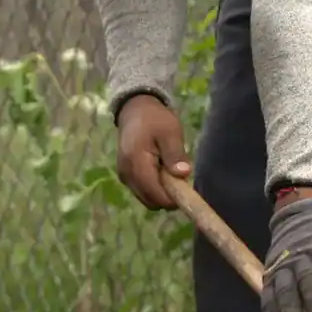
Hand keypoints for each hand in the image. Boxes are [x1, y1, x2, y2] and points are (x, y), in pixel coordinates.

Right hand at [116, 94, 191, 209]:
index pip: (155, 195)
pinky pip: (143, 192)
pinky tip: (161, 171)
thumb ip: (175, 154)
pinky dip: (154, 188)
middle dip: (167, 196)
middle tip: (180, 178)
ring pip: (147, 199)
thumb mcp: (170, 131)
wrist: (135, 109)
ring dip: (161, 192)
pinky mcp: (126, 176)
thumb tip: (183, 174)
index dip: (172, 198)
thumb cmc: (155, 119)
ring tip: (170, 171)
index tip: (187, 190)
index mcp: (136, 163)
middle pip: (150, 201)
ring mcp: (124, 177)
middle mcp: (126, 175)